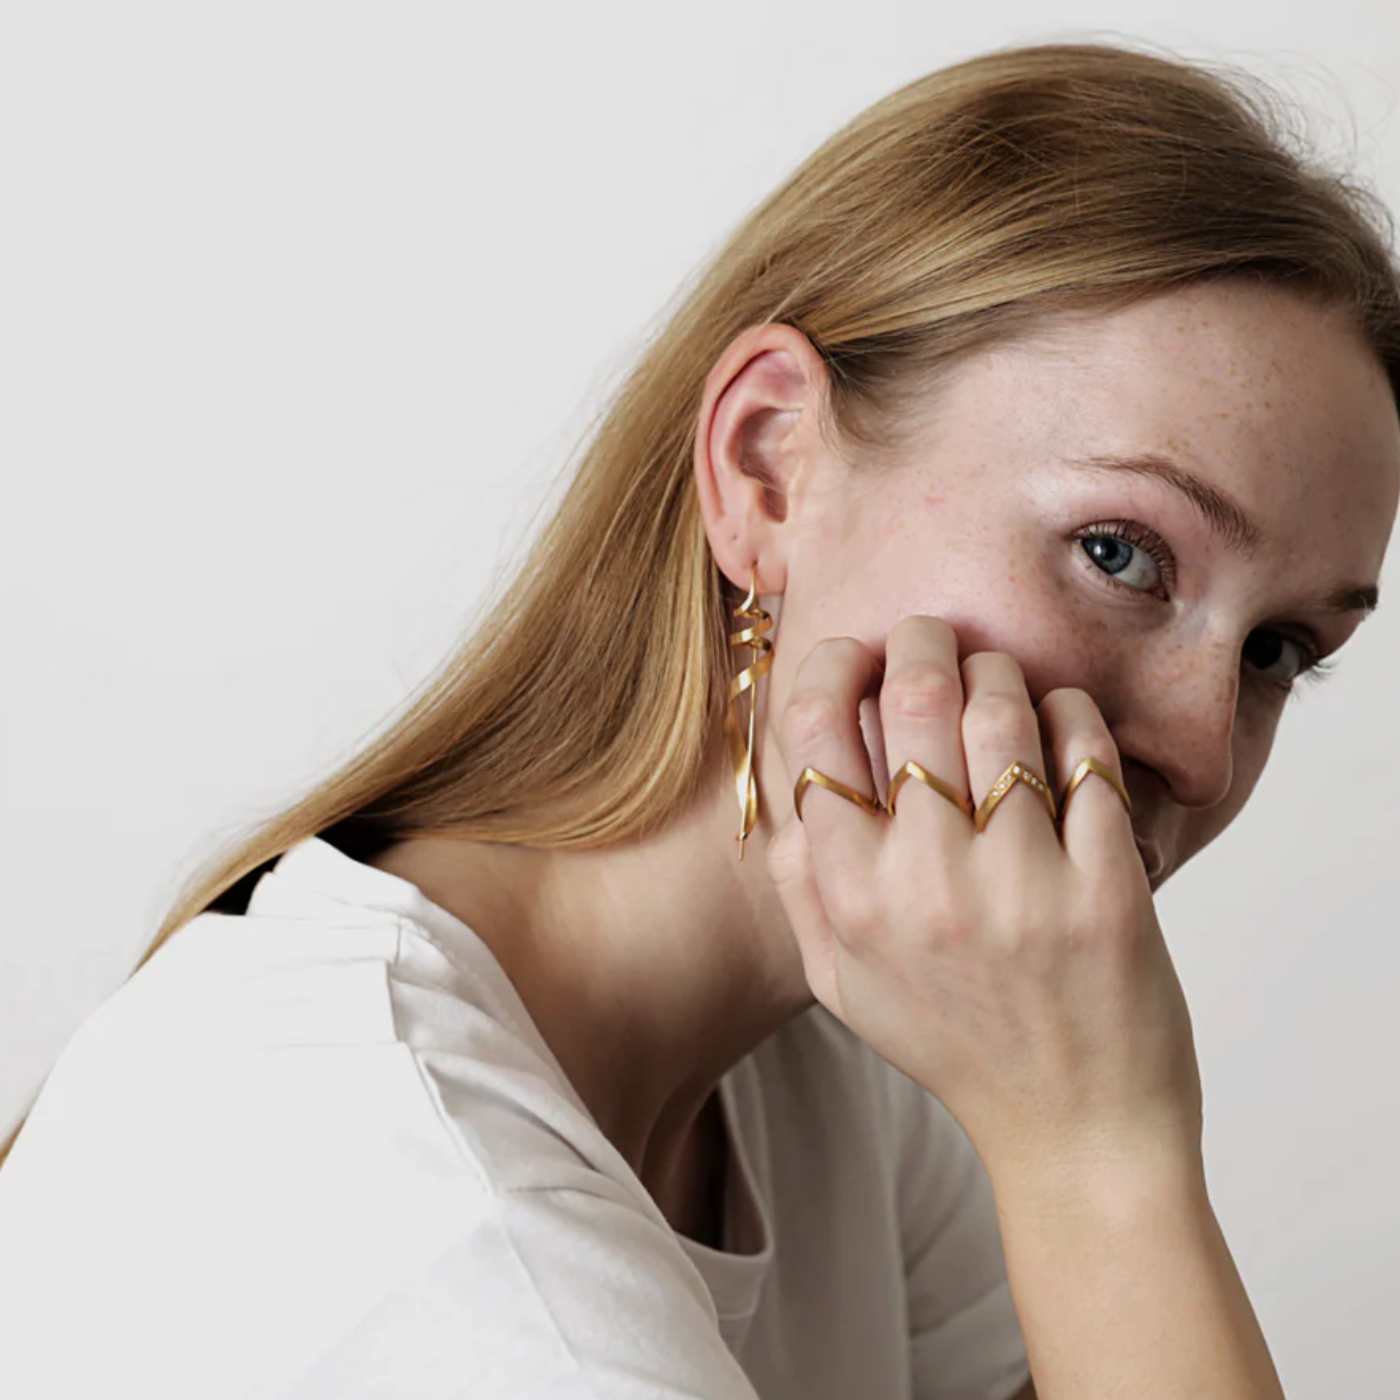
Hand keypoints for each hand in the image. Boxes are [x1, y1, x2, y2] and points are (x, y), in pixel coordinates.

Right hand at [764, 615, 1203, 1188]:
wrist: (1075, 1131)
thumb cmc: (954, 1047)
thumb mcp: (843, 983)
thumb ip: (802, 886)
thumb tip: (787, 786)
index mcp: (852, 901)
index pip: (816, 733)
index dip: (829, 665)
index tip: (854, 652)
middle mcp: (927, 885)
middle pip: (912, 698)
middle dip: (921, 639)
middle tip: (933, 635)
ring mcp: (1021, 885)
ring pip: (1001, 710)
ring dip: (998, 671)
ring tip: (997, 677)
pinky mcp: (1106, 887)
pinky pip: (1086, 752)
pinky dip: (1072, 714)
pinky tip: (1061, 720)